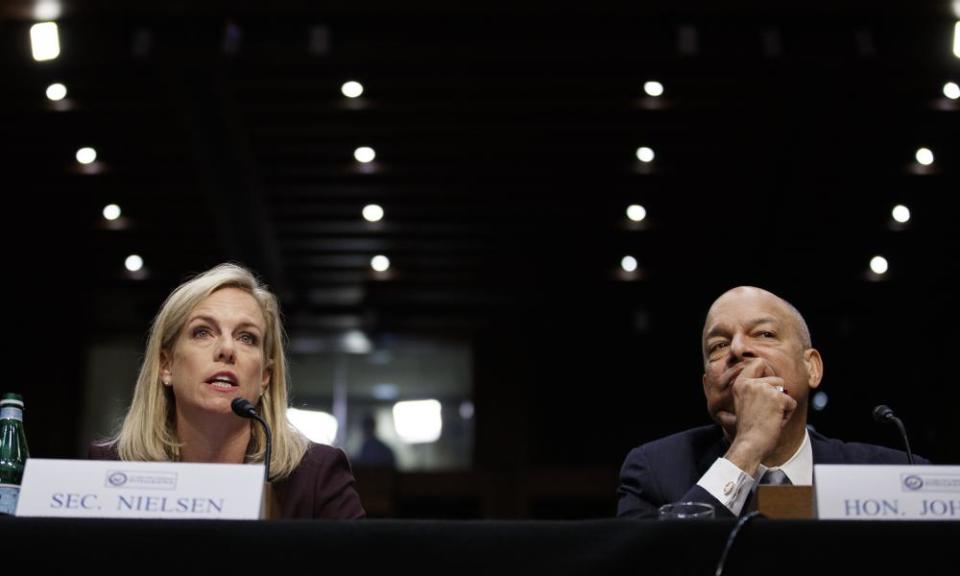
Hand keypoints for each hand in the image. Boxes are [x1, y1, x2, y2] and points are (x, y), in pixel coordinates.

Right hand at [724, 359, 796, 474]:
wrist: (750, 444)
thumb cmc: (747, 428)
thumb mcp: (742, 402)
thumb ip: (750, 389)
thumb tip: (744, 378)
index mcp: (740, 383)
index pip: (758, 362)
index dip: (767, 372)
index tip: (766, 387)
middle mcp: (750, 383)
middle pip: (777, 379)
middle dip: (777, 395)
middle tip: (764, 411)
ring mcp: (764, 389)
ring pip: (785, 391)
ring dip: (782, 405)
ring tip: (769, 416)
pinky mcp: (777, 398)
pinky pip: (792, 403)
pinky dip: (787, 414)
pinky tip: (774, 421)